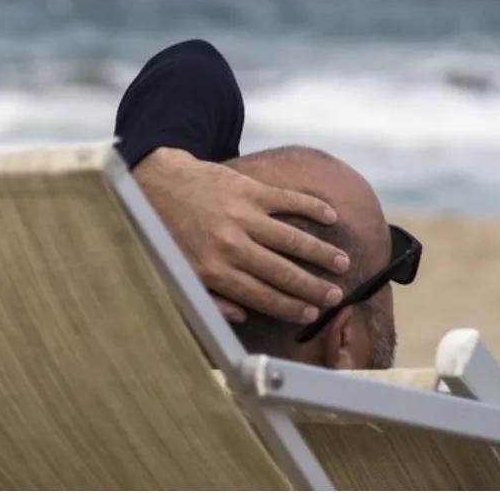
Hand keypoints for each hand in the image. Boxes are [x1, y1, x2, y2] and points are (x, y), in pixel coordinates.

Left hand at [133, 148, 349, 323]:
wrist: (157, 183)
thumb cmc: (170, 232)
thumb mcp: (180, 273)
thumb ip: (211, 298)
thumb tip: (244, 317)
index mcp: (214, 271)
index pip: (262, 296)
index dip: (290, 307)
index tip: (311, 313)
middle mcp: (231, 245)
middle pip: (282, 272)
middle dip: (313, 287)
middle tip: (336, 295)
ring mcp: (242, 215)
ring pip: (291, 239)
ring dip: (320, 252)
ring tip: (342, 263)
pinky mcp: (248, 188)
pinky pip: (287, 200)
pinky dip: (311, 208)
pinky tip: (330, 217)